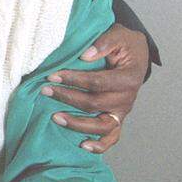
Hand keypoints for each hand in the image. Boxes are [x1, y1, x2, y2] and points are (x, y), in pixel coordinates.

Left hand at [43, 23, 147, 152]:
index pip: (97, 82)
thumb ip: (103, 43)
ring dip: (77, 124)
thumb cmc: (124, 43)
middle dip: (67, 97)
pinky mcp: (117, 118)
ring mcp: (122, 111)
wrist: (136, 54)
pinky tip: (83, 146)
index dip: (73, 80)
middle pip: (94, 104)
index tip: (52, 76)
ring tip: (55, 117)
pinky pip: (112, 137)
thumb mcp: (118, 35)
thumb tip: (85, 55)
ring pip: (102, 126)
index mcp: (128, 78)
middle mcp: (127, 99)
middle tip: (45, 90)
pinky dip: (100, 145)